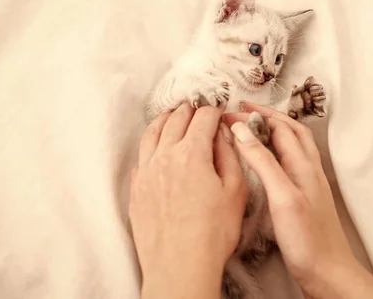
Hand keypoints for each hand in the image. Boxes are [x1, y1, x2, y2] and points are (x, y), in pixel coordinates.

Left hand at [130, 103, 246, 298]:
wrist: (180, 266)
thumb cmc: (213, 233)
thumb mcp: (235, 191)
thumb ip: (229, 156)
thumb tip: (223, 134)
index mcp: (192, 154)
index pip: (202, 119)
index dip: (212, 109)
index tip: (218, 107)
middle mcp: (165, 157)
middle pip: (175, 121)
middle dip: (188, 109)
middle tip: (196, 106)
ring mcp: (146, 173)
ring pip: (151, 134)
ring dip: (163, 120)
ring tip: (170, 115)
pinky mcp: (136, 191)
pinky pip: (140, 158)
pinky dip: (149, 145)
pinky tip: (154, 148)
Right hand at [224, 102, 372, 298]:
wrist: (328, 273)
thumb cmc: (307, 240)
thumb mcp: (282, 197)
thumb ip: (263, 162)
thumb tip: (243, 130)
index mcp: (303, 166)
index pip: (280, 128)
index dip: (257, 116)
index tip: (232, 111)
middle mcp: (309, 170)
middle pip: (291, 131)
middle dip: (268, 116)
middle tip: (244, 110)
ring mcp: (309, 183)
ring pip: (294, 146)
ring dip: (275, 130)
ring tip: (255, 126)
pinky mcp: (305, 198)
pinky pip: (291, 162)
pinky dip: (277, 151)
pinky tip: (267, 161)